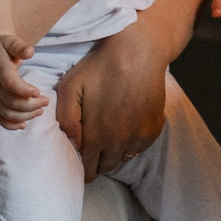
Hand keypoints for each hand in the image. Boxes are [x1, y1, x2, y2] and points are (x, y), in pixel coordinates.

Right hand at [0, 36, 45, 128]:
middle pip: (11, 101)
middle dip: (30, 105)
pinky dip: (10, 125)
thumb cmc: (3, 47)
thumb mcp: (10, 41)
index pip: (9, 83)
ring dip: (25, 115)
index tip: (38, 92)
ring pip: (7, 112)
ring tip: (40, 110)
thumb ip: (19, 47)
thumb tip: (30, 51)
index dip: (23, 90)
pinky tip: (23, 125)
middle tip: (46, 101)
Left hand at [54, 28, 169, 181]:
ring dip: (116, 152)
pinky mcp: (154, 129)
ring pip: (124, 158)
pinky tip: (127, 123)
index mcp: (96, 136)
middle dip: (98, 162)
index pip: (88, 169)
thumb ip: (66, 119)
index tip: (82, 162)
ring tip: (110, 135)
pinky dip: (133, 141)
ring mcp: (140, 137)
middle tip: (95, 149)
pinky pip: (140, 146)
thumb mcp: (70, 87)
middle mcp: (120, 143)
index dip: (83, 169)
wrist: (138, 51)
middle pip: (107, 167)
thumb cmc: (99, 67)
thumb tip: (72, 144)